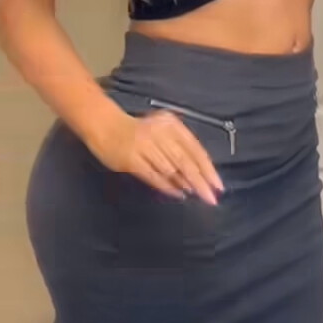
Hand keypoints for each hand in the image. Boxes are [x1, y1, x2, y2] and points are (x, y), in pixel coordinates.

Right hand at [94, 110, 223, 204]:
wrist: (105, 125)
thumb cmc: (138, 130)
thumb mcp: (163, 130)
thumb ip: (179, 147)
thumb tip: (197, 175)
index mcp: (171, 125)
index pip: (195, 149)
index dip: (207, 168)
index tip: (217, 185)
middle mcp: (160, 133)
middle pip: (185, 161)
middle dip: (200, 181)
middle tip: (210, 197)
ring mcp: (145, 146)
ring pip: (170, 170)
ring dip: (184, 184)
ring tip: (195, 195)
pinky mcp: (131, 159)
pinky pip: (153, 176)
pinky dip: (167, 187)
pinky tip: (177, 194)